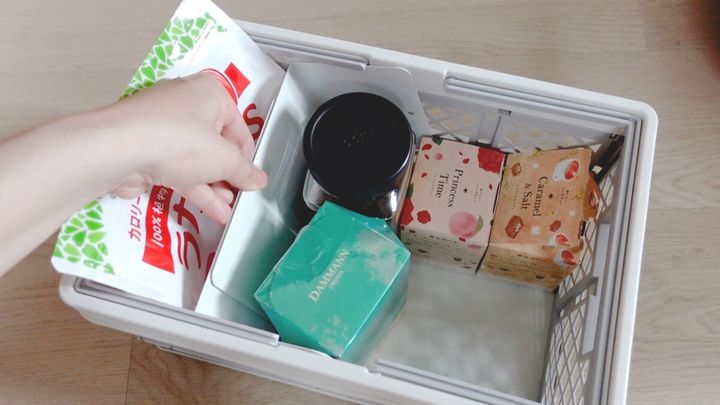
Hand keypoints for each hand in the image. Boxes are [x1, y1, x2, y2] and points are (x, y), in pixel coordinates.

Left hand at [100, 73, 266, 223]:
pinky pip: (177, 169)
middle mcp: (185, 104)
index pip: (238, 126)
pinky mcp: (146, 149)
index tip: (252, 177)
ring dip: (214, 187)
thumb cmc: (177, 140)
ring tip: (228, 210)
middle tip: (240, 195)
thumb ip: (245, 171)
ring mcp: (162, 128)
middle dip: (228, 174)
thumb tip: (258, 180)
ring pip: (196, 160)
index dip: (247, 155)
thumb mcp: (224, 159)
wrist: (117, 150)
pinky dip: (195, 189)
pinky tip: (212, 211)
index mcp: (209, 93)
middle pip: (215, 143)